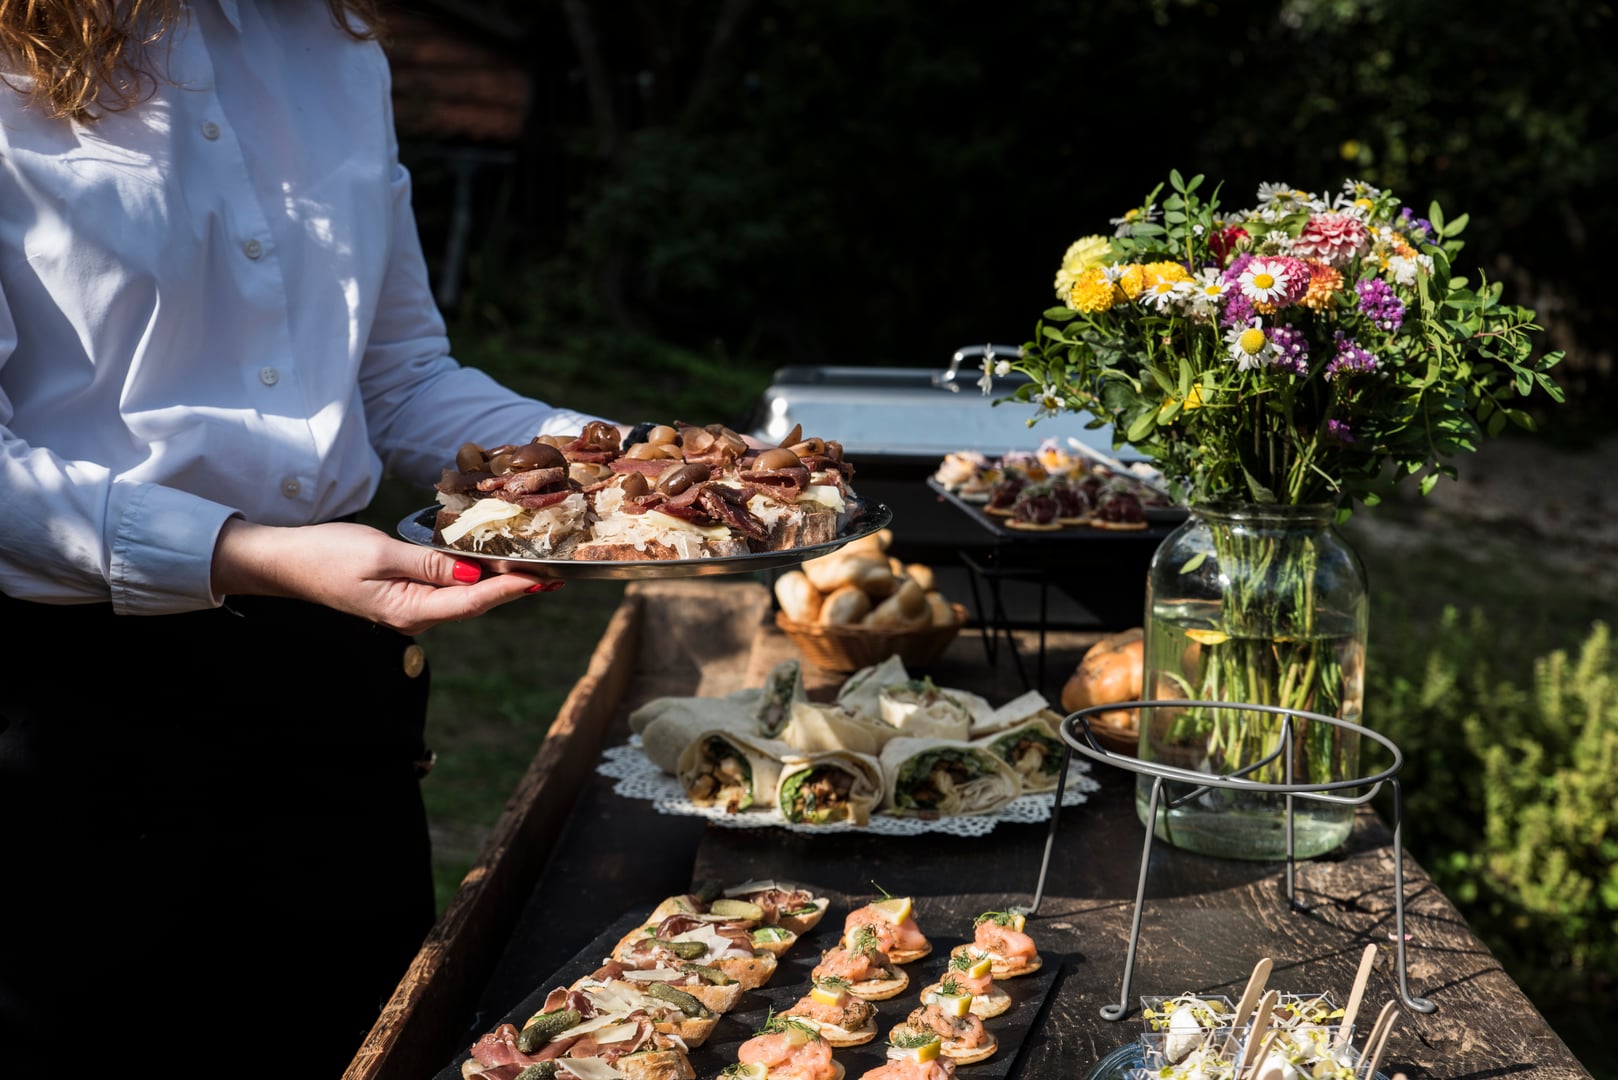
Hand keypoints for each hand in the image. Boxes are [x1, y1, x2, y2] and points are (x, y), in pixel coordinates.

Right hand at [210, 518, 557, 634]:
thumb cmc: (326, 554)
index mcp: (412, 609)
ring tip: (536, 571)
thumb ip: (427, 563)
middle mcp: (417, 614)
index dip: (514, 589)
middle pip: (478, 603)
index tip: (545, 578)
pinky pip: (449, 589)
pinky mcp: (405, 594)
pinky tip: (493, 567)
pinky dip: (475, 578)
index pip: (475, 599)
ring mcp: (411, 606)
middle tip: (556, 573)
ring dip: (500, 585)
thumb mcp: (379, 553)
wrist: (285, 562)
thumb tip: (471, 574)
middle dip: (517, 589)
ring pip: (466, 597)